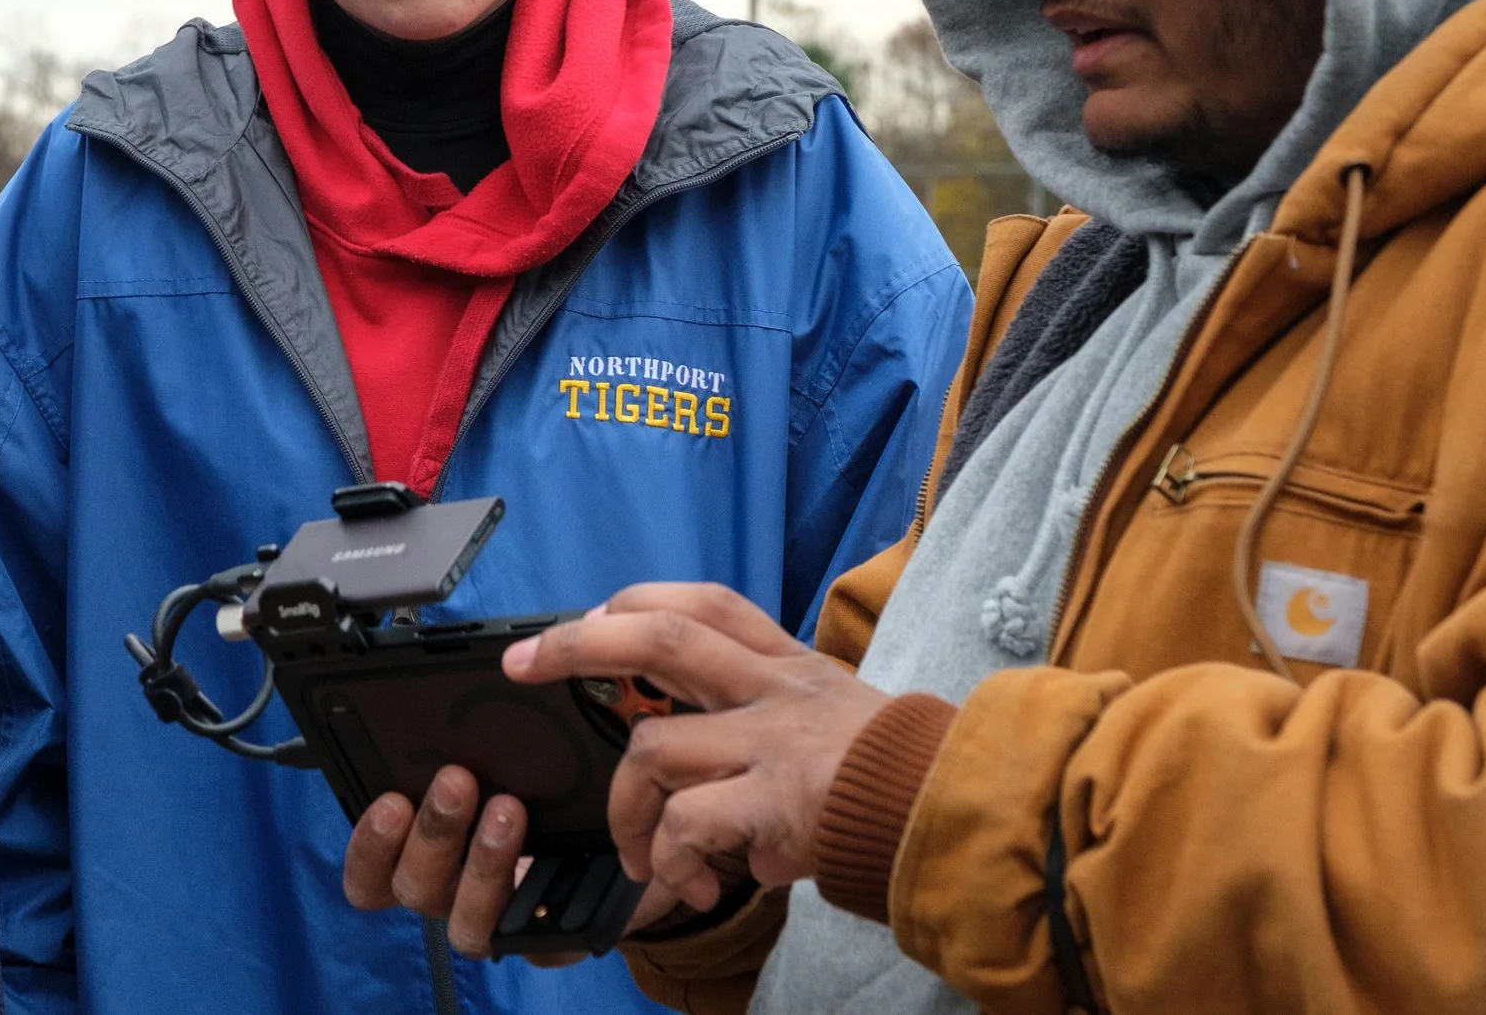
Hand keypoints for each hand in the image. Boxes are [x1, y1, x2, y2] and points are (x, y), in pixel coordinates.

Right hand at [342, 765, 678, 961]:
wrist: (604, 840)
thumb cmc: (529, 787)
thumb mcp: (493, 759)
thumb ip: (466, 744)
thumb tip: (466, 692)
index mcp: (417, 855)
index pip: (369, 874)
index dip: (368, 845)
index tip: (389, 800)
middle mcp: (446, 894)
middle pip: (412, 888)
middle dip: (432, 832)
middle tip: (458, 780)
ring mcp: (491, 921)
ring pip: (464, 922)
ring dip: (482, 863)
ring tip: (510, 810)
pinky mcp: (539, 940)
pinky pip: (527, 942)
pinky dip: (535, 900)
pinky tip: (553, 860)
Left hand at [503, 583, 888, 908]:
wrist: (961, 818)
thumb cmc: (897, 779)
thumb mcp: (834, 719)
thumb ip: (765, 720)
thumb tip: (688, 751)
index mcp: (789, 665)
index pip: (704, 603)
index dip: (636, 601)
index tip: (589, 616)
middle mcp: (776, 690)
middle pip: (659, 640)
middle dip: (577, 645)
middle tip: (524, 664)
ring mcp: (774, 743)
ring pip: (653, 748)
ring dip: (626, 809)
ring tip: (640, 854)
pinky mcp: (777, 802)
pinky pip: (687, 824)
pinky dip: (670, 858)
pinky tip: (687, 883)